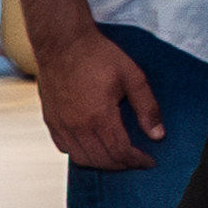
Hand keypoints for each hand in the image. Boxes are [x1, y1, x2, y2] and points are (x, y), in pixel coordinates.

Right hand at [36, 25, 167, 171]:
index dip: (137, 161)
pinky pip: (64, 147)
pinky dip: (80, 154)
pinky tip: (92, 148)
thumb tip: (157, 134)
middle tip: (136, 161)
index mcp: (99, 117)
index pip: (120, 152)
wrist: (62, 42)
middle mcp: (76, 125)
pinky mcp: (50, 119)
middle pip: (101, 160)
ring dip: (101, 163)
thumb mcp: (133, 77)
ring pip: (80, 158)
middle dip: (122, 165)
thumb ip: (147, 107)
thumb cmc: (97, 55)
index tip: (149, 162)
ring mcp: (60, 124)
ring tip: (117, 157)